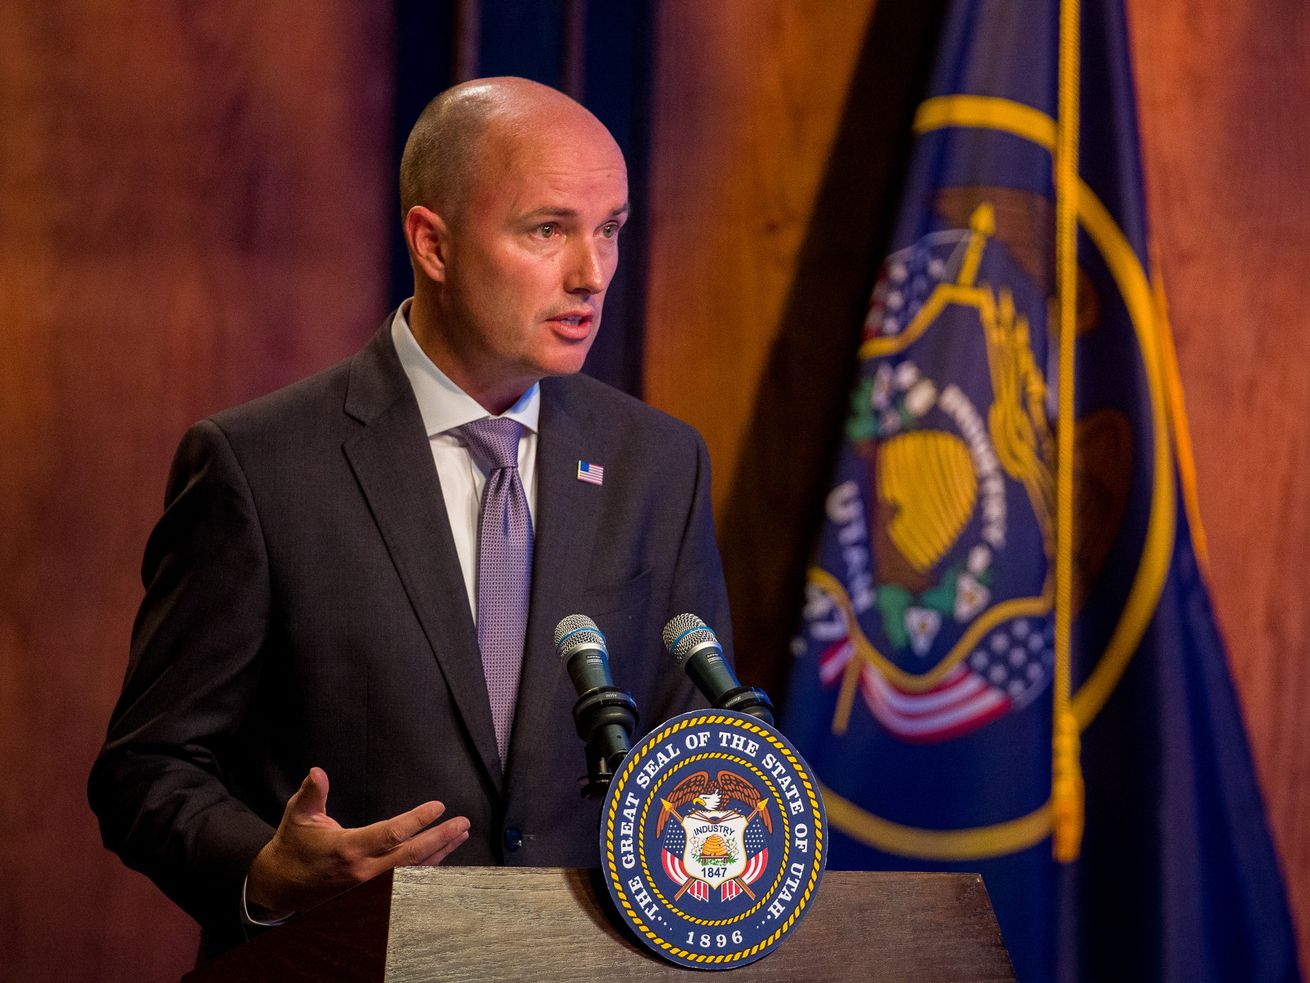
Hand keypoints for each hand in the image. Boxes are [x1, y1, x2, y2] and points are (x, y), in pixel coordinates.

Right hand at [246, 767, 469, 914]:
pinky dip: (428, 870)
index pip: (392, 834)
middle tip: (462, 824)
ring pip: (413, 873)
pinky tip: (442, 856)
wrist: (280, 887)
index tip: (438, 807)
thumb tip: (317, 771)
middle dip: (440, 839)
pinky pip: (406, 883)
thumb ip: (312, 793)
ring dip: (440, 853)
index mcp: (348, 849)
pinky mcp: (372, 896)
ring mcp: (370, 888)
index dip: (417, 821)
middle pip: (411, 857)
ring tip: (460, 836)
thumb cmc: (293, 846)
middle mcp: (364, 872)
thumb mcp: (297, 815)